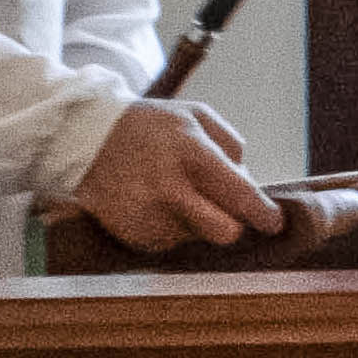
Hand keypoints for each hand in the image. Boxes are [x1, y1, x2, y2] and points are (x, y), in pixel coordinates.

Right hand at [73, 98, 278, 250]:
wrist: (83, 138)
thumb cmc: (149, 126)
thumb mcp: (196, 115)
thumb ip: (232, 145)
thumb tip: (250, 183)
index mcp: (191, 152)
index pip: (239, 195)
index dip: (263, 214)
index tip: (274, 222)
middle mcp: (168, 187)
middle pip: (224, 232)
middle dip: (232, 223)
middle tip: (225, 209)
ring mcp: (147, 214)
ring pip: (197, 238)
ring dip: (196, 222)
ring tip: (173, 193)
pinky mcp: (130, 233)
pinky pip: (169, 242)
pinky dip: (170, 228)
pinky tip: (155, 203)